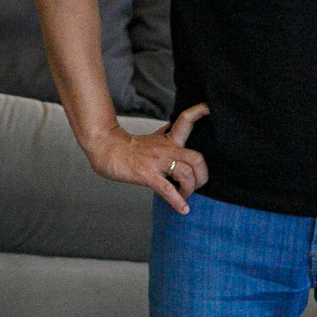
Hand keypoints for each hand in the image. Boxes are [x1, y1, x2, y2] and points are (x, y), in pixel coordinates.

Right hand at [85, 104, 209, 213]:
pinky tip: (183, 209)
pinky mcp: (146, 174)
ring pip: (185, 173)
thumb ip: (165, 134)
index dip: (198, 112)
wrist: (106, 149)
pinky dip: (177, 201)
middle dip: (203, 176)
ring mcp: (156, 162)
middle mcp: (166, 149)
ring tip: (185, 195)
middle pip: (196, 158)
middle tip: (198, 185)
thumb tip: (173, 126)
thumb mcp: (152, 138)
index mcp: (168, 140)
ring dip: (190, 189)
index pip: (185, 121)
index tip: (210, 107)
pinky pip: (167, 189)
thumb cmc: (128, 147)